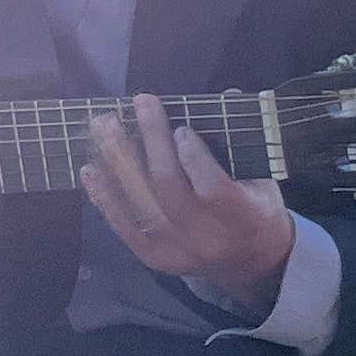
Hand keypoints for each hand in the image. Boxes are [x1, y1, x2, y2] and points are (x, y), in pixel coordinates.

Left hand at [84, 94, 294, 306]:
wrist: (253, 261)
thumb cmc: (258, 209)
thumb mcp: (264, 177)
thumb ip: (243, 141)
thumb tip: (227, 94)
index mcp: (243, 217)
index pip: (212, 187)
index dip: (193, 156)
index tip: (182, 127)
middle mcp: (208, 237)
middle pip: (169, 187)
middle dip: (152, 140)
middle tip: (140, 104)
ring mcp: (178, 250)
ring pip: (140, 203)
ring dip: (118, 161)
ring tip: (104, 126)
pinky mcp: (155, 257)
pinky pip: (124, 226)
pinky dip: (104, 196)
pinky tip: (91, 169)